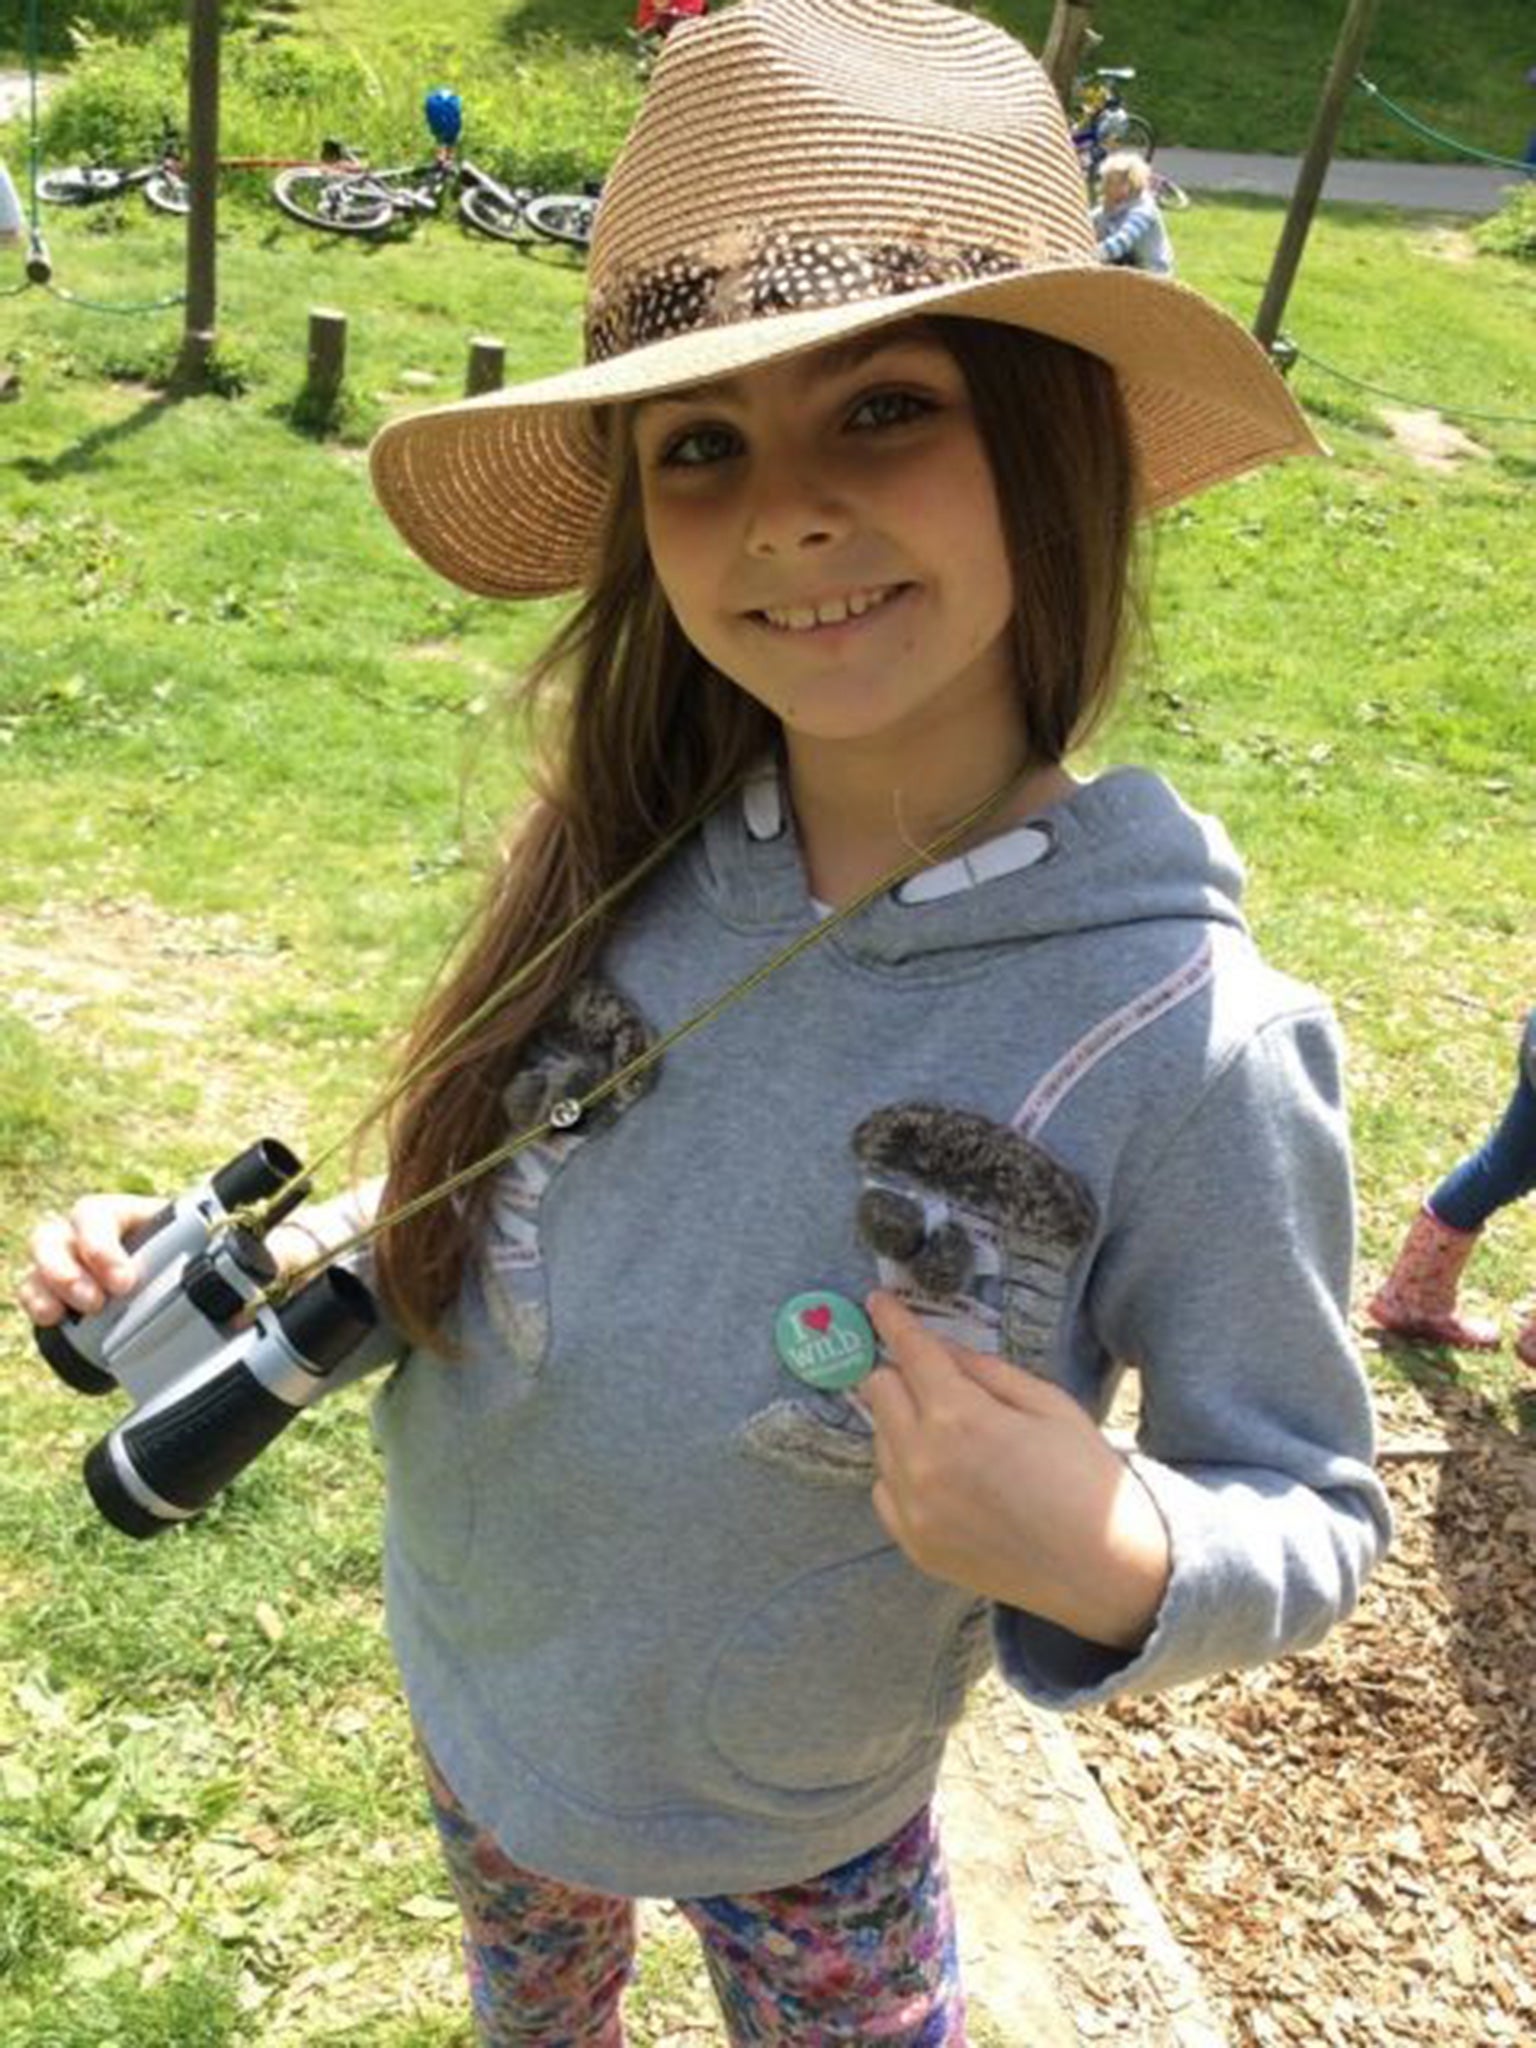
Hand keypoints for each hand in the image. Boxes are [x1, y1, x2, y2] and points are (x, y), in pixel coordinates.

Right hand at [16, 1196, 320, 1327]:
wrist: (222, 1292)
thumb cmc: (235, 1261)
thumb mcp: (249, 1258)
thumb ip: (264, 1261)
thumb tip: (263, 1290)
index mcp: (144, 1217)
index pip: (105, 1212)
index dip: (103, 1241)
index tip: (125, 1281)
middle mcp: (108, 1234)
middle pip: (67, 1228)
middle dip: (72, 1263)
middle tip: (101, 1300)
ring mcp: (84, 1261)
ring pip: (47, 1252)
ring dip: (51, 1280)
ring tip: (75, 1312)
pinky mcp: (73, 1293)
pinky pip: (37, 1287)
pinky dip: (35, 1299)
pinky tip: (49, 1318)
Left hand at [860, 1291, 1170, 1650]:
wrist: (1104, 1572)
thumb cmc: (1086, 1478)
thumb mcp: (1047, 1404)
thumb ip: (984, 1371)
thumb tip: (941, 1349)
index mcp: (959, 1418)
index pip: (910, 1353)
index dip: (893, 1321)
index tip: (878, 1302)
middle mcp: (923, 1462)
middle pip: (879, 1390)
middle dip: (901, 1373)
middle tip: (934, 1379)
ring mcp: (913, 1509)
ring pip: (879, 1439)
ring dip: (904, 1424)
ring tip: (957, 1438)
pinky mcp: (914, 1545)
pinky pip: (884, 1488)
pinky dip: (903, 1473)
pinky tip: (946, 1477)